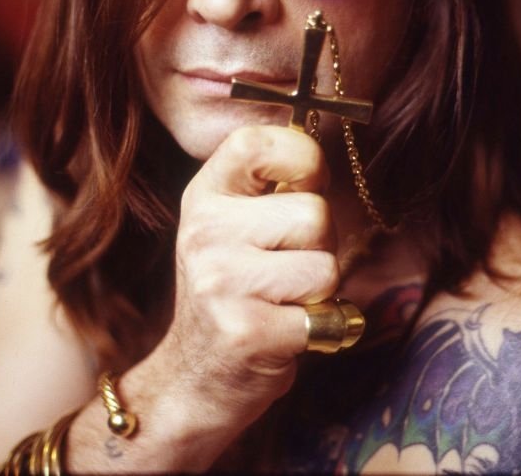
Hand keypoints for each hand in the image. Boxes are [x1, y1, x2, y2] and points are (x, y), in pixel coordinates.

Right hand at [155, 124, 339, 428]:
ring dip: (320, 292)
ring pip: (325, 266)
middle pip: (314, 213)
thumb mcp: (234, 228)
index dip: (301, 158)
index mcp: (204, 197)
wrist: (195, 377)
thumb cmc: (234, 293)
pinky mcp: (245, 331)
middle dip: (319, 246)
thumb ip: (271, 189)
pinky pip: (323, 315)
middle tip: (287, 270)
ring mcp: (220, 283)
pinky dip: (318, 329)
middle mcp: (204, 233)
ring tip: (284, 301)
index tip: (305, 185)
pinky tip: (283, 332)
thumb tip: (323, 150)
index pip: (256, 142)